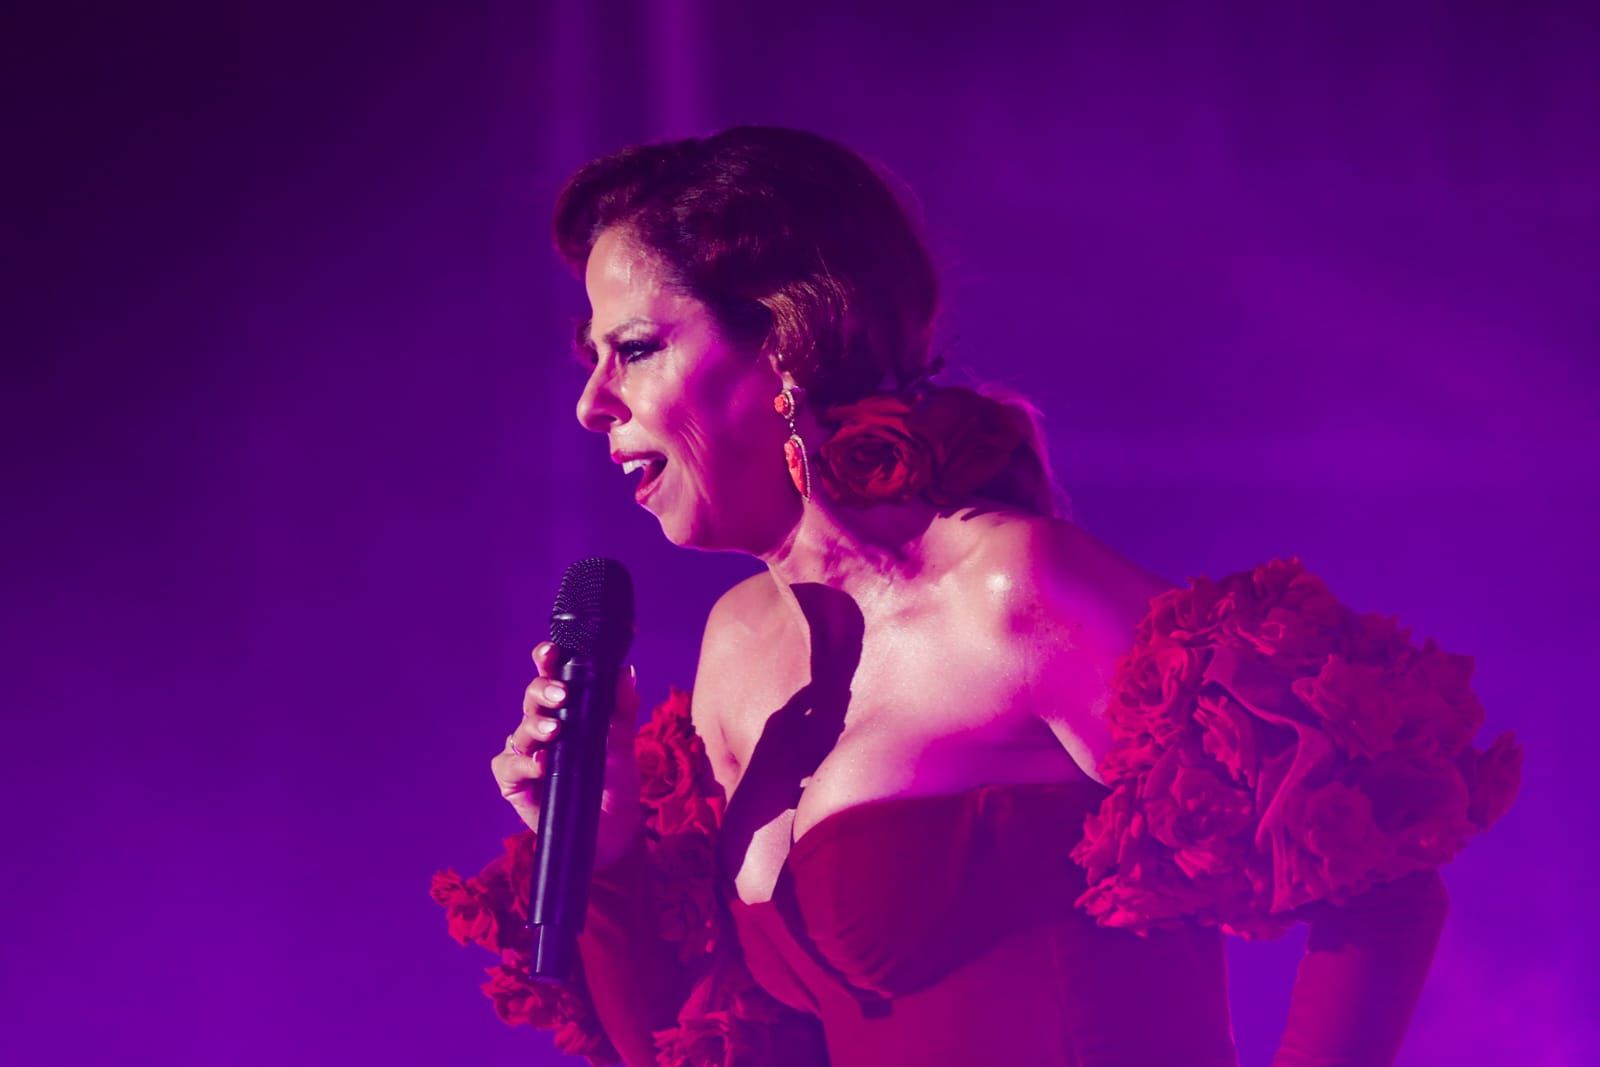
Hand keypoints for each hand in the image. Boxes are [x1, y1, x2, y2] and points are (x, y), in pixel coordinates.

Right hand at [490, 642, 643, 867]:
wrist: (613, 835)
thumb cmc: (616, 787)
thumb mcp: (625, 748)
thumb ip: (623, 712)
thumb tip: (626, 672)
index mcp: (567, 712)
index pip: (552, 678)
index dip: (546, 661)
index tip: (551, 650)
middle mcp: (542, 729)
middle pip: (532, 698)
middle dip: (543, 690)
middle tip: (562, 695)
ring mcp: (526, 755)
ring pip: (521, 729)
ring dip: (537, 727)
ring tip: (556, 732)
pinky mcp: (515, 783)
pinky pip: (510, 766)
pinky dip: (525, 764)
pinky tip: (543, 766)